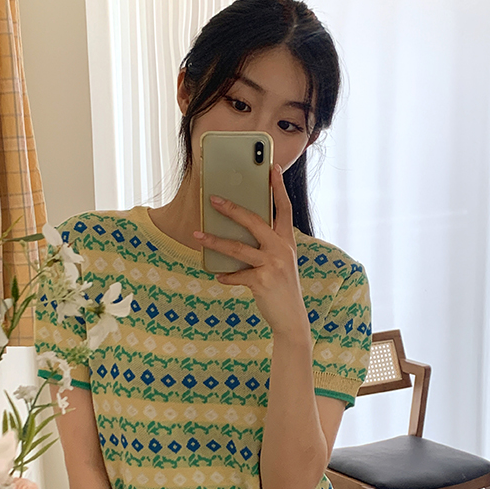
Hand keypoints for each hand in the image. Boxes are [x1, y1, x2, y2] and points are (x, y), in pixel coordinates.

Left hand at [195, 161, 309, 342]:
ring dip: (215, 240)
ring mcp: (273, 265)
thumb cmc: (281, 287)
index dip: (279, 188)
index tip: (272, 169)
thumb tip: (237, 232)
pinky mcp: (262, 281)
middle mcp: (282, 249)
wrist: (292, 319)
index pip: (284, 208)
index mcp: (287, 241)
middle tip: (213, 199)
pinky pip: (236, 274)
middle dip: (233, 208)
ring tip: (197, 235)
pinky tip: (217, 274)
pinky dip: (225, 275)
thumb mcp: (280, 262)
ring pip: (238, 247)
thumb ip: (266, 246)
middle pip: (255, 221)